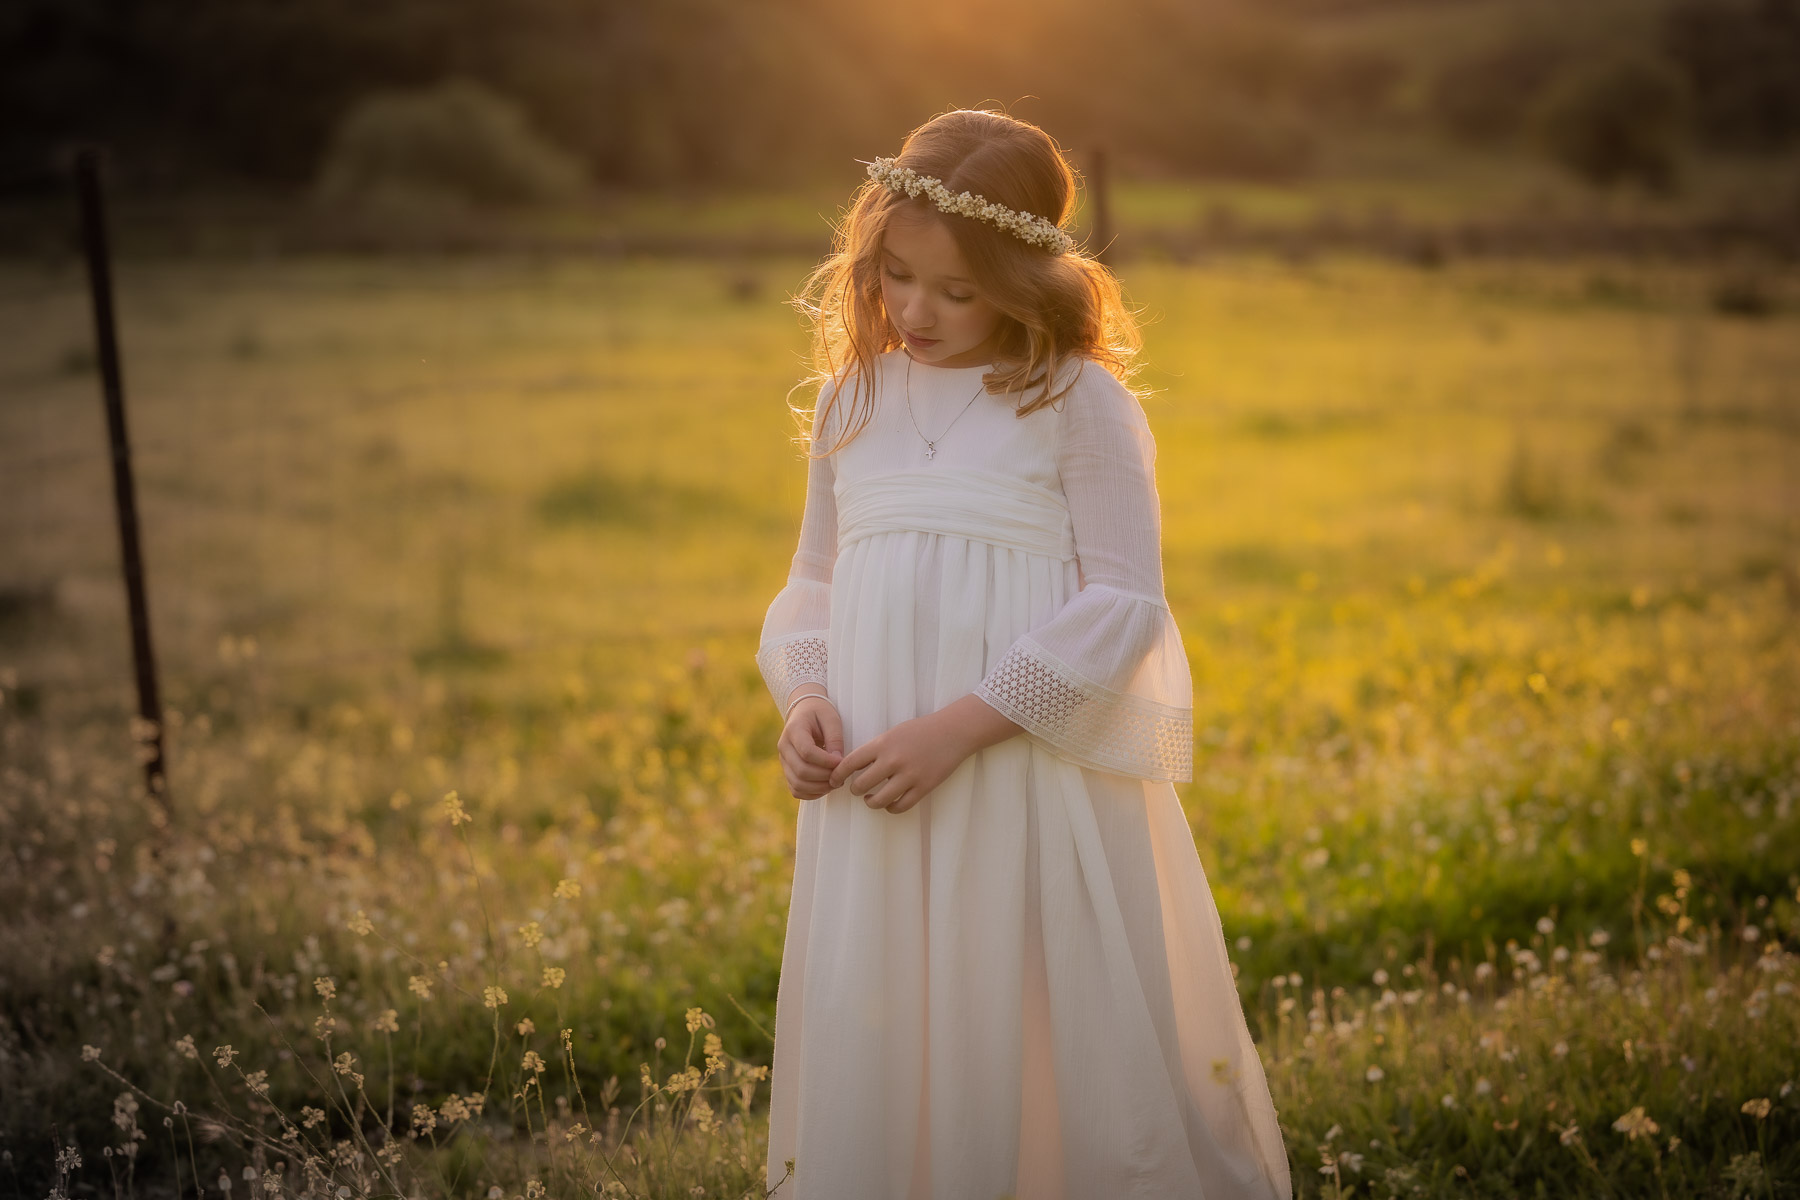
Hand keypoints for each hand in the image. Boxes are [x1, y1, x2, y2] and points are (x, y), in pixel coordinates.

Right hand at [778, 695, 843, 799]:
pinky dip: (811, 794)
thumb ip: (835, 738)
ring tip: (836, 782)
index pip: (807, 752)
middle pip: (801, 771)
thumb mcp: (831, 718)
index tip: (841, 761)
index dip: (826, 761)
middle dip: (825, 777)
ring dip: (819, 788)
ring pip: (797, 784)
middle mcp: (784, 746)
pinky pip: (796, 790)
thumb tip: (837, 762)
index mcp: (794, 729)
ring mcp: (783, 760)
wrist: (804, 711)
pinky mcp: (787, 770)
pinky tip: (826, 787)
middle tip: (842, 775)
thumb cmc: (820, 713)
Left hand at [827, 711, 975, 814]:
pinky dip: (891, 808)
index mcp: (882, 744)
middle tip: (857, 790)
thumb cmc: (921, 730)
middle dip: (855, 790)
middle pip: (861, 785)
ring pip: (879, 801)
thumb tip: (854, 768)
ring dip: (870, 802)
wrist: (953, 731)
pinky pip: (900, 806)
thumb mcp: (893, 733)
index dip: (838, 775)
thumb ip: (875, 750)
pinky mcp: (924, 787)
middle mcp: (893, 760)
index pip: (850, 763)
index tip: (834, 781)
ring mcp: (909, 775)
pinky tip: (890, 803)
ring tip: (871, 799)